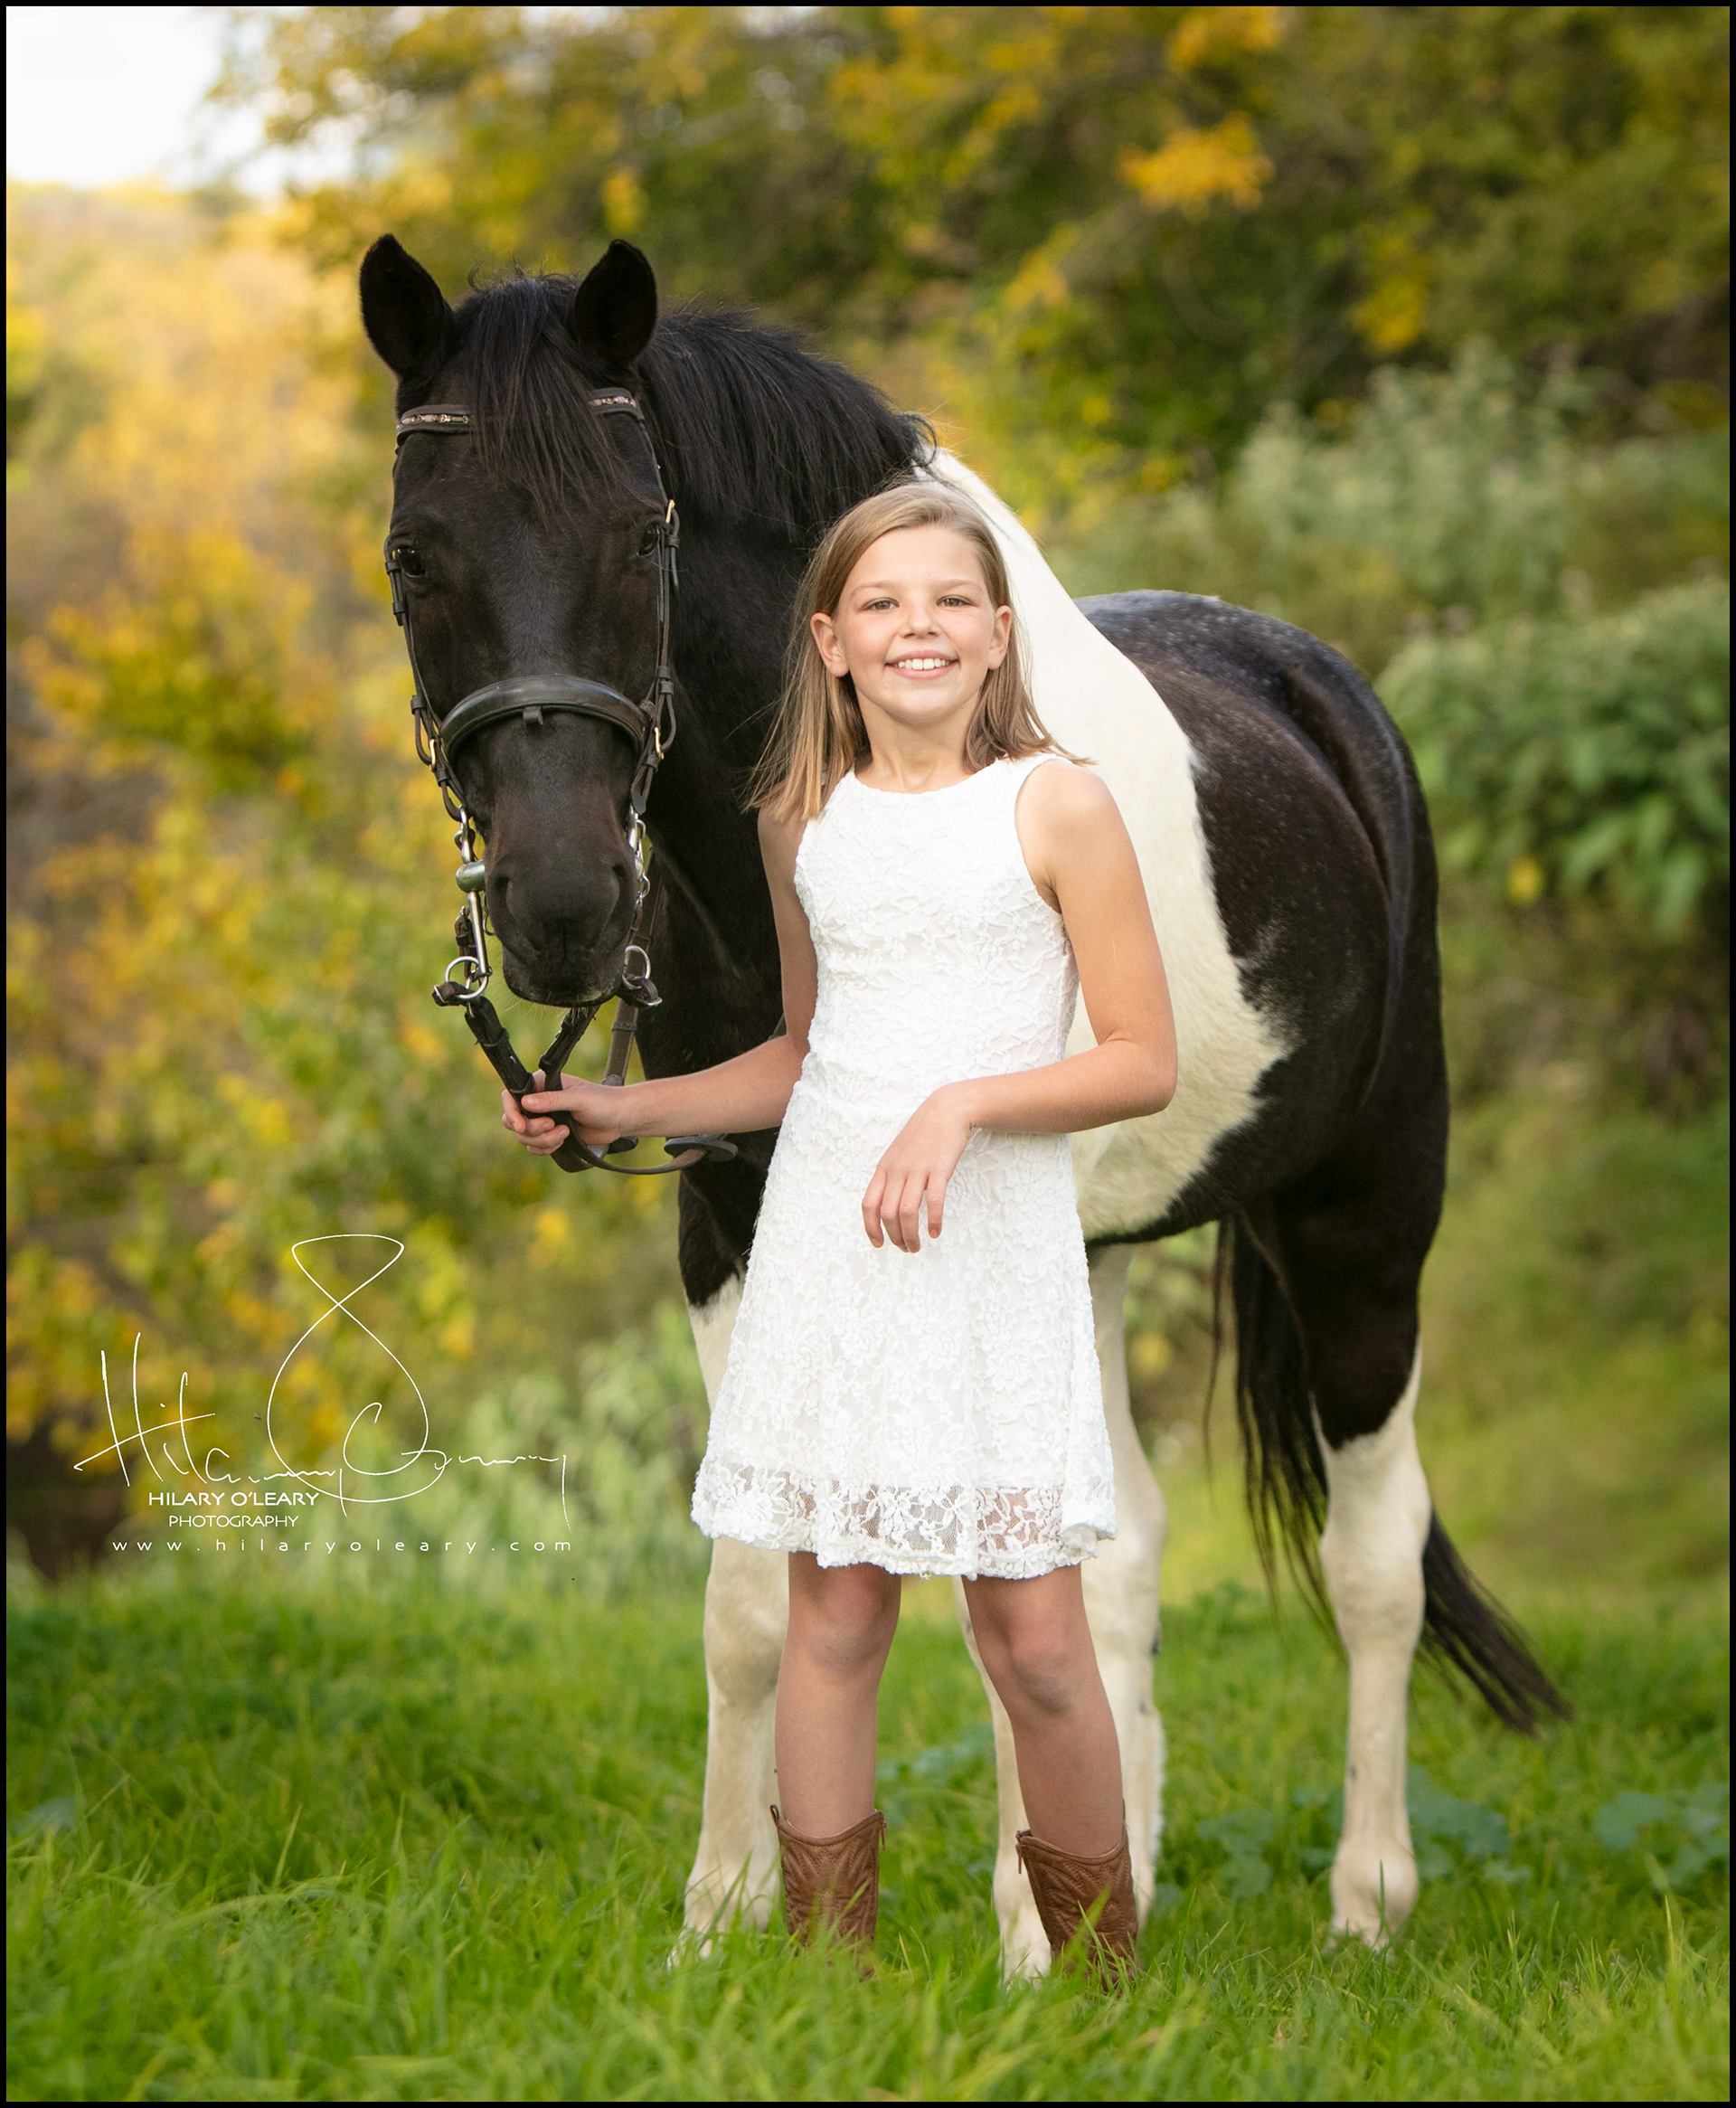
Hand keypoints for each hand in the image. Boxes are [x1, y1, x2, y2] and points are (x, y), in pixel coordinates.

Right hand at [501, 1072, 630, 1156]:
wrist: (620, 1119)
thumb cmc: (603, 1102)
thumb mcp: (578, 1099)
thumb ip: (552, 1100)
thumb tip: (525, 1102)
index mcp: (541, 1084)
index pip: (511, 1096)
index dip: (511, 1112)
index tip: (521, 1126)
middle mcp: (538, 1101)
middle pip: (513, 1120)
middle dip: (531, 1129)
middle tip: (552, 1125)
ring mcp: (543, 1119)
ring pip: (524, 1137)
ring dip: (543, 1140)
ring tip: (566, 1132)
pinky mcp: (550, 1135)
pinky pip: (534, 1148)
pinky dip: (546, 1148)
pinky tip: (563, 1141)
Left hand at [861, 1087, 972, 1252]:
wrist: (946, 1110)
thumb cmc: (923, 1134)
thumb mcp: (898, 1154)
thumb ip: (891, 1176)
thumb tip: (887, 1205)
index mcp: (884, 1168)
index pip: (869, 1204)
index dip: (870, 1228)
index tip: (878, 1244)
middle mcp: (897, 1170)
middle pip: (887, 1213)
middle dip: (895, 1237)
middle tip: (906, 1248)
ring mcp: (917, 1169)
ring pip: (906, 1212)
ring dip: (910, 1235)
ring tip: (917, 1246)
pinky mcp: (939, 1169)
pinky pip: (933, 1201)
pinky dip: (933, 1221)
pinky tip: (935, 1232)